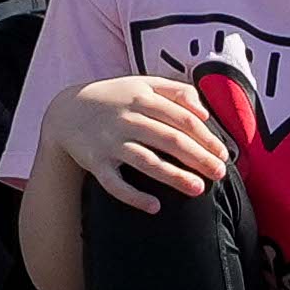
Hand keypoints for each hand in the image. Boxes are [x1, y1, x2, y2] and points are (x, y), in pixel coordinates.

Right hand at [42, 68, 227, 200]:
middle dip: (198, 157)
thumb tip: (204, 112)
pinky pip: (115, 183)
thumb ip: (176, 91)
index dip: (206, 136)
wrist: (66, 110)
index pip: (182, 118)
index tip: (223, 153)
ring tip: (197, 189)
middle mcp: (128, 119)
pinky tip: (154, 206)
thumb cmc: (114, 98)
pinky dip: (134, 196)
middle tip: (220, 174)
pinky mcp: (95, 163)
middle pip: (170, 140)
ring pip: (146, 161)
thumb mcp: (143, 83)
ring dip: (173, 176)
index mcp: (143, 98)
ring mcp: (110, 142)